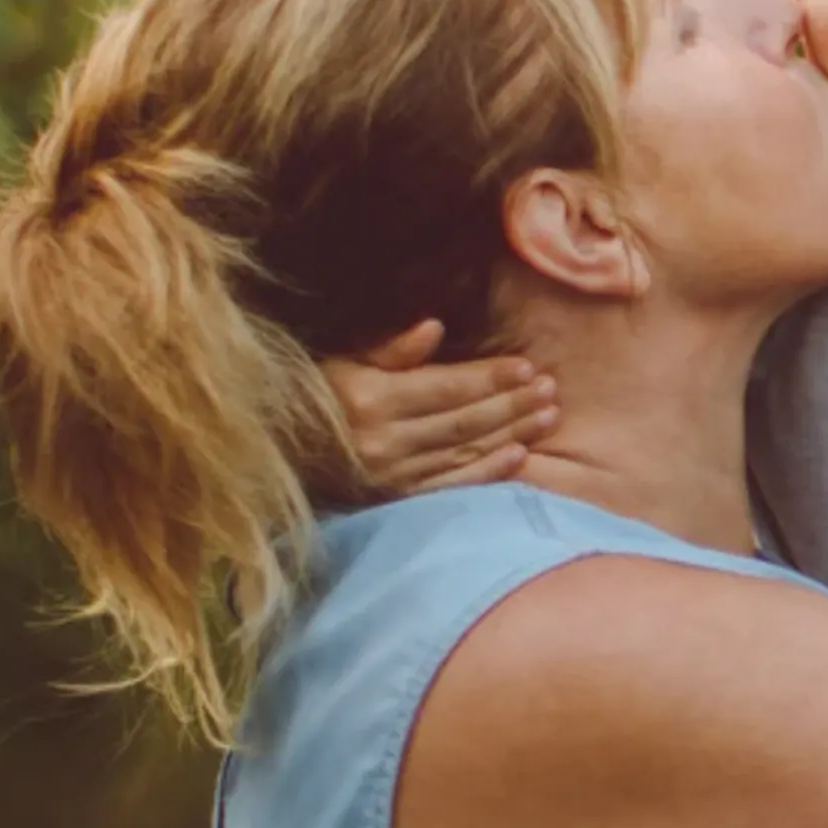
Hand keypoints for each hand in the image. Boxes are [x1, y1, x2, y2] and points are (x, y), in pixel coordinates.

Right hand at [322, 320, 556, 494]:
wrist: (277, 456)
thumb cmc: (314, 398)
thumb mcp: (342, 363)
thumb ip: (390, 349)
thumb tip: (434, 327)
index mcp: (371, 399)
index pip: (446, 387)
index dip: (490, 377)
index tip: (527, 368)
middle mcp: (384, 440)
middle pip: (464, 420)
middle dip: (512, 403)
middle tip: (550, 390)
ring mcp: (392, 475)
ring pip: (465, 450)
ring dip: (511, 433)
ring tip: (547, 416)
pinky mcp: (395, 501)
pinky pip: (451, 484)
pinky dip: (488, 471)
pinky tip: (519, 456)